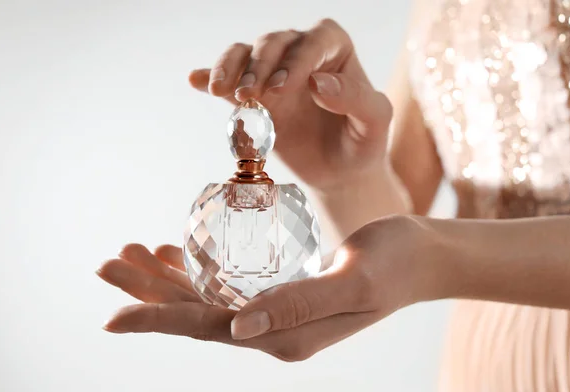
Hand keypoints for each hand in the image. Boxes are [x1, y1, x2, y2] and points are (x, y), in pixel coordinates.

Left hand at [97, 216, 446, 360]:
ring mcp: (276, 315)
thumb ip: (298, 305)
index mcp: (287, 336)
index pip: (209, 328)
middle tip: (108, 262)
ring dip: (167, 278)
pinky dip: (198, 270)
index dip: (158, 318)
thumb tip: (239, 329)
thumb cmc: (395, 263)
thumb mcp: (353, 281)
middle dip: (150, 290)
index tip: (112, 315)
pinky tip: (177, 252)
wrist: (422, 257)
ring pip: (206, 299)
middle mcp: (274, 331)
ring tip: (132, 251)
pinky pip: (228, 287)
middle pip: (197, 314)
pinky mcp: (281, 294)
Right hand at [189, 19, 392, 191]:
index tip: (285, 87)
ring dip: (231, 68)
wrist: (340, 172)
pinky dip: (210, 77)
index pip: (315, 40)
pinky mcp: (255, 98)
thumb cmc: (363, 144)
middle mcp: (301, 54)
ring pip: (245, 55)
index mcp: (335, 51)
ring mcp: (273, 74)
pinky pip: (230, 82)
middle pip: (274, 43)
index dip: (298, 59)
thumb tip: (318, 82)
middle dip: (260, 66)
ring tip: (220, 91)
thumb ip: (355, 99)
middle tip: (253, 94)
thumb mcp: (374, 122)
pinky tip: (195, 80)